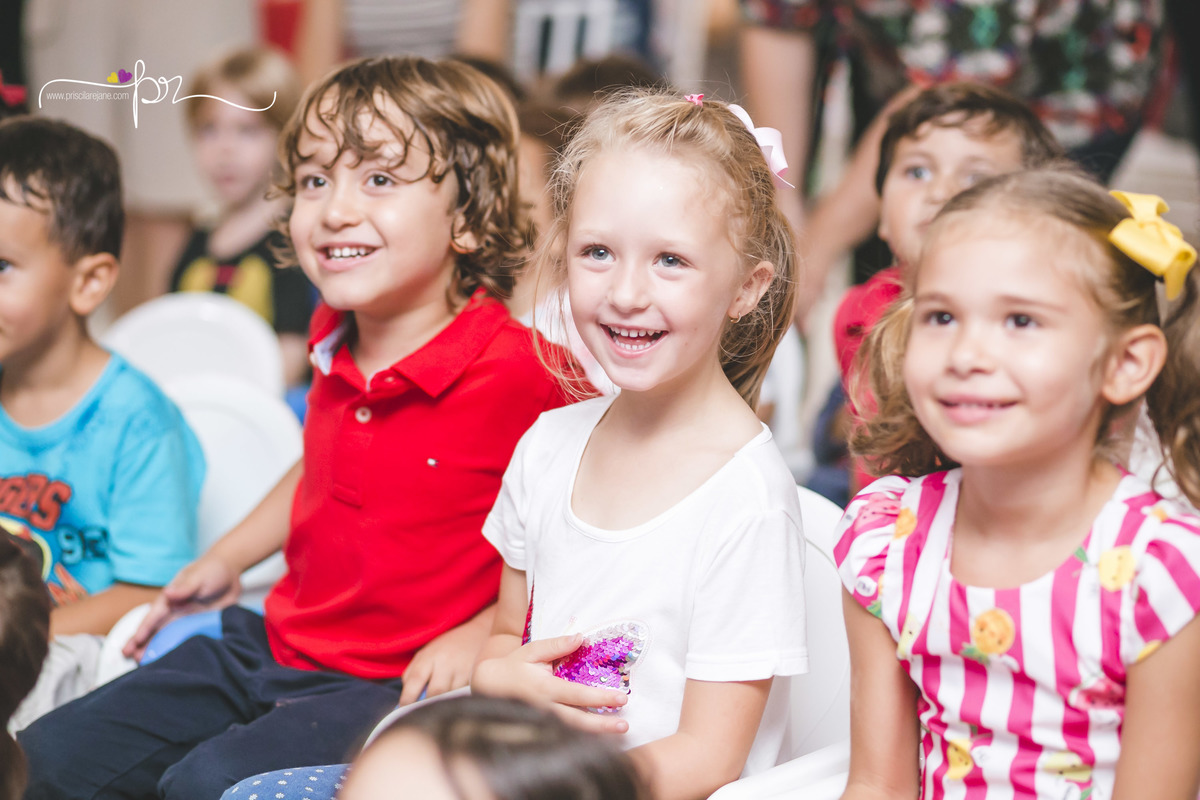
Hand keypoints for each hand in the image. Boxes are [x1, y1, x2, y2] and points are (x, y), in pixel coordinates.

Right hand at [122, 554, 240, 660]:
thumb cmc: (210, 570)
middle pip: (156, 630)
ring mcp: (186, 619)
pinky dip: (178, 649)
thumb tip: (168, 593)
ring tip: (144, 663)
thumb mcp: (198, 577)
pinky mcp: (198, 625)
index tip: (134, 643)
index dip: (144, 630)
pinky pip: (186, 639)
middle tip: (130, 658)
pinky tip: (172, 660)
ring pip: (167, 637)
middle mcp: (175, 611)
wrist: (230, 573)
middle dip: (142, 643)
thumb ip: (184, 587)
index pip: (154, 616)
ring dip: (156, 649)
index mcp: (170, 599)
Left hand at [399, 613, 491, 705]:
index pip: (415, 680)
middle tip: (421, 713)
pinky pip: (462, 696)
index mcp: (429, 656)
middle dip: (427, 706)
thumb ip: (412, 674)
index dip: (408, 698)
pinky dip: (456, 701)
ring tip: (438, 706)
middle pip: (434, 693)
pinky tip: (454, 699)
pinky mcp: (476, 678)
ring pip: (450, 697)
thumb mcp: (425, 653)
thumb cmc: (446, 646)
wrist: (477, 633)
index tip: (403, 710)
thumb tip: (406, 699)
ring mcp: (462, 671)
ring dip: (443, 704)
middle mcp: (446, 663)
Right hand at [472, 634, 629, 734]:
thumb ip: (556, 646)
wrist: (485, 687)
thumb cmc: (512, 666)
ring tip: (618, 734)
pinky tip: (598, 741)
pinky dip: (581, 740)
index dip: (600, 698)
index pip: (577, 695)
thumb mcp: (531, 650)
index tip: (621, 699)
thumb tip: (581, 637)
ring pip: (571, 733)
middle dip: (602, 725)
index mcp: (544, 688)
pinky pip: (562, 737)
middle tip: (624, 726)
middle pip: (577, 721)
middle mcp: (544, 709)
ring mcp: (541, 723)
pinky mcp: (539, 731)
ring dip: (595, 735)